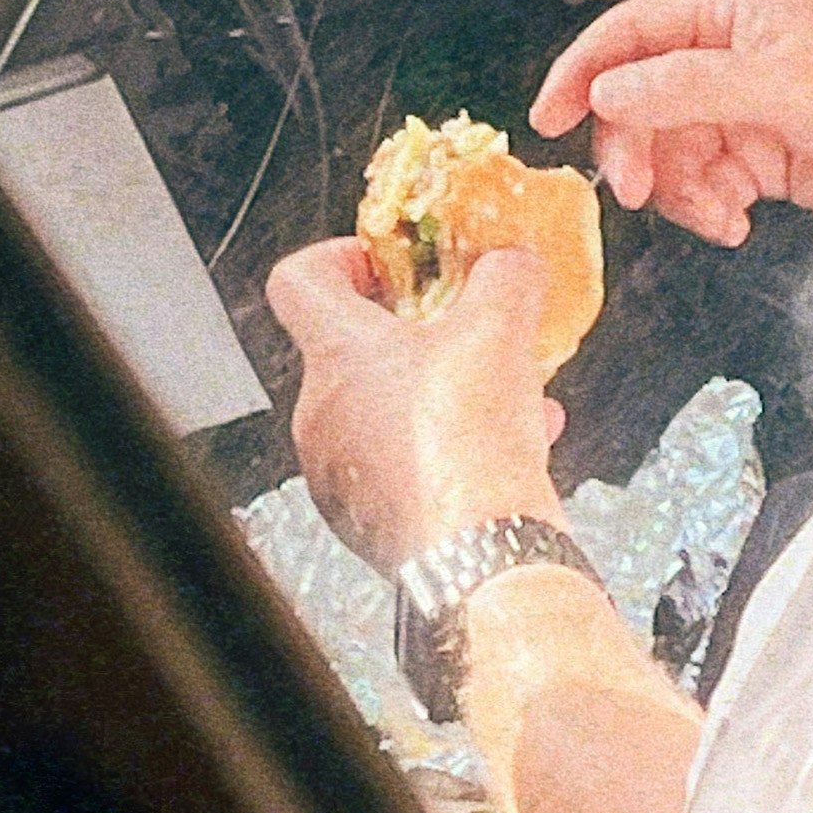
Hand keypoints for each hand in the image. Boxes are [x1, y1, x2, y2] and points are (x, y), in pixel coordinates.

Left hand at [264, 238, 562, 578]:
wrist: (480, 554)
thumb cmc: (470, 439)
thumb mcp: (502, 328)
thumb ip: (506, 277)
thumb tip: (512, 261)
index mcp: (334, 356)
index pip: (296, 281)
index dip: (339, 257)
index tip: (388, 264)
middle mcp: (320, 416)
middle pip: (352, 351)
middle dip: (416, 334)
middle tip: (466, 330)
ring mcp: (340, 476)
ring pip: (387, 412)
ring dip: (443, 393)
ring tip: (509, 392)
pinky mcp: (369, 524)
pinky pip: (405, 467)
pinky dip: (451, 449)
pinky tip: (517, 444)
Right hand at [529, 0, 812, 242]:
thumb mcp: (782, 87)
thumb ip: (689, 88)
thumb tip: (610, 90)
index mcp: (734, 12)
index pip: (633, 32)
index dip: (583, 71)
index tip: (548, 118)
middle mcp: (735, 54)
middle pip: (644, 100)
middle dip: (637, 148)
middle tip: (637, 193)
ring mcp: (751, 108)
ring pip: (674, 149)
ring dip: (681, 189)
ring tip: (718, 216)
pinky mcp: (770, 157)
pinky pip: (710, 182)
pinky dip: (712, 208)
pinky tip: (738, 223)